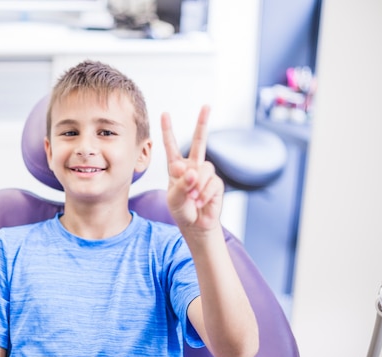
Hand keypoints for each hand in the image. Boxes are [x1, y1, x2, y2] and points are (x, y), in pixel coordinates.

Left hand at [161, 106, 223, 231]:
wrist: (196, 225)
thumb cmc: (181, 209)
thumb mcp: (174, 198)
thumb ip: (180, 185)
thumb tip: (192, 171)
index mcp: (176, 167)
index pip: (171, 146)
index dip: (168, 130)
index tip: (165, 114)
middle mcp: (192, 166)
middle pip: (199, 141)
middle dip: (203, 123)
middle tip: (207, 106)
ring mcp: (205, 174)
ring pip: (203, 169)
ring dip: (197, 185)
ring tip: (193, 198)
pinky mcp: (216, 183)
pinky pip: (211, 183)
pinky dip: (204, 194)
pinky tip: (201, 201)